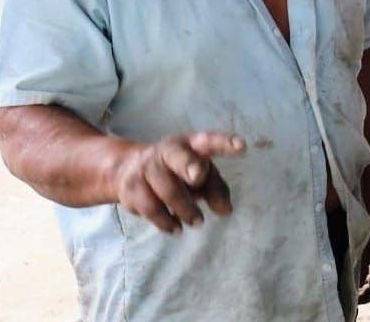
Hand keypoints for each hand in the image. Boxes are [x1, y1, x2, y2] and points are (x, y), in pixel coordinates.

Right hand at [112, 131, 245, 233]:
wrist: (127, 168)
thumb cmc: (176, 171)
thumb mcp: (200, 175)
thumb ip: (216, 189)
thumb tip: (226, 211)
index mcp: (191, 144)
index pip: (209, 140)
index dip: (224, 143)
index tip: (241, 147)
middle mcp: (168, 150)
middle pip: (177, 156)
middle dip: (188, 165)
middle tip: (198, 177)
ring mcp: (147, 167)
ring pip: (167, 190)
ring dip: (184, 209)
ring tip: (197, 221)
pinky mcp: (131, 187)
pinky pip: (150, 207)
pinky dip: (165, 221)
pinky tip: (175, 228)